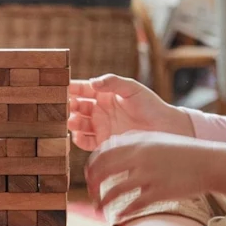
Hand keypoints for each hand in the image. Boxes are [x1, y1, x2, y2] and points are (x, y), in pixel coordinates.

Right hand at [68, 75, 191, 151]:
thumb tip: (92, 82)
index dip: (71, 88)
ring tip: (70, 121)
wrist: (165, 128)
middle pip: (76, 107)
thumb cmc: (150, 105)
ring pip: (79, 124)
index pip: (82, 89)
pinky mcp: (104, 142)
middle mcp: (100, 110)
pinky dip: (79, 139)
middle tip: (61, 106)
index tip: (60, 87)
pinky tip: (77, 135)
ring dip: (72, 122)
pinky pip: (86, 142)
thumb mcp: (133, 88)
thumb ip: (113, 82)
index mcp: (104, 94)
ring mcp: (101, 126)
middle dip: (67, 106)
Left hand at [84, 131, 225, 219]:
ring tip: (98, 208)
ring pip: (115, 190)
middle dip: (92, 184)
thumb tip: (110, 150)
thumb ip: (133, 143)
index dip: (92, 166)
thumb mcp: (156, 140)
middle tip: (91, 193)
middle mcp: (140, 157)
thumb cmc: (182, 152)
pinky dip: (121, 212)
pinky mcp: (159, 192)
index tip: (89, 175)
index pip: (103, 152)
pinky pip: (132, 205)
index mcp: (137, 142)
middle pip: (104, 171)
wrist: (209, 163)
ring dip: (102, 201)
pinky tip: (117, 217)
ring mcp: (149, 175)